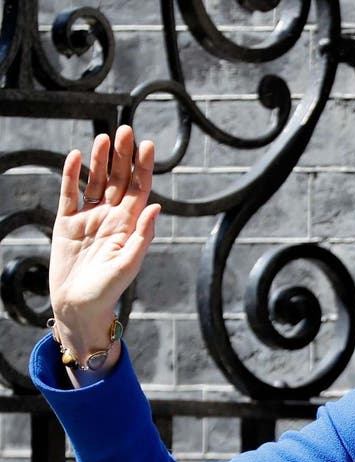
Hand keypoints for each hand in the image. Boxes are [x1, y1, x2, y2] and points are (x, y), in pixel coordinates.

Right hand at [50, 125, 159, 377]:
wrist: (79, 306)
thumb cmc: (109, 290)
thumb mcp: (129, 264)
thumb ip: (142, 235)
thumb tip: (156, 206)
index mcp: (130, 226)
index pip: (139, 190)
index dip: (144, 168)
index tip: (148, 145)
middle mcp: (111, 218)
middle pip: (119, 180)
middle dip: (124, 156)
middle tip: (127, 130)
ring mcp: (88, 218)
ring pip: (96, 181)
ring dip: (101, 160)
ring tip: (104, 137)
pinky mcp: (66, 223)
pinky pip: (69, 193)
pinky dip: (71, 175)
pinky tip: (75, 156)